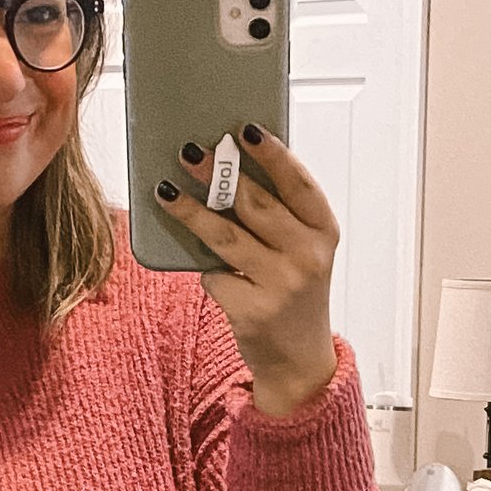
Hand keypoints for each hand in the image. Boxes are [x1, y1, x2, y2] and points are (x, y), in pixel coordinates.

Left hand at [154, 129, 339, 418]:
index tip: (244, 129)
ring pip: (225, 236)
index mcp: (324, 232)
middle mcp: (308, 257)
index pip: (298, 183)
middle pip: (255, 203)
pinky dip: (206, 270)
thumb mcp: (302, 251)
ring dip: (191, 210)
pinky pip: (215, 275)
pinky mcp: (253, 310)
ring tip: (166, 190)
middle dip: (218, 173)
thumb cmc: (294, 293)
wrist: (299, 360)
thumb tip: (230, 165)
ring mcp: (281, 285)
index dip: (272, 153)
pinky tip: (205, 267)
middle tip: (189, 152)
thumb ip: (281, 214)